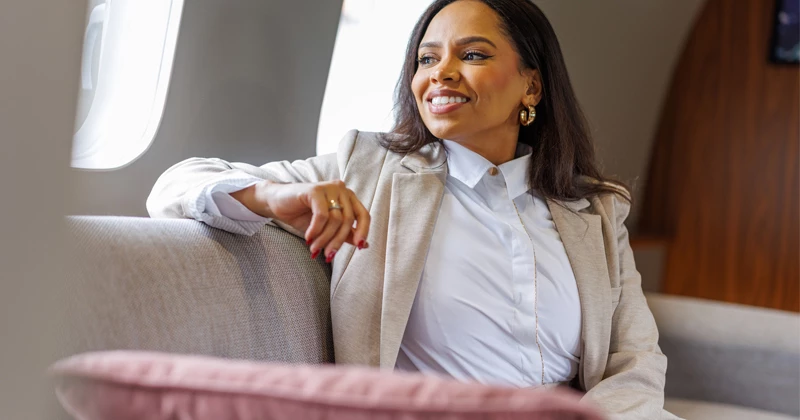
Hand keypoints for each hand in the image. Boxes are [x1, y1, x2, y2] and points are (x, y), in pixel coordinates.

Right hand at [232, 180, 369, 261]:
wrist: (277, 203)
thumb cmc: (303, 215)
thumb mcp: (327, 228)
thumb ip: (345, 233)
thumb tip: (365, 245)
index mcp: (348, 197)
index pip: (364, 215)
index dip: (363, 231)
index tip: (359, 247)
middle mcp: (342, 189)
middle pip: (348, 220)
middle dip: (338, 241)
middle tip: (328, 256)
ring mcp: (329, 187)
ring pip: (335, 219)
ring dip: (324, 238)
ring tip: (314, 249)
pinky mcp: (315, 190)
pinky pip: (322, 215)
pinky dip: (316, 230)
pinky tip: (309, 238)